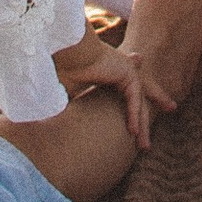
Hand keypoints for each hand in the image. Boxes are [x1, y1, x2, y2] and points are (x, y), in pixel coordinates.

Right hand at [59, 32, 155, 151]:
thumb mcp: (69, 94)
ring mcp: (126, 71)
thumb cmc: (65, 71)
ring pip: (138, 103)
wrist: (68, 54)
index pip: (124, 98)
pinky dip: (134, 115)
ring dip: (143, 125)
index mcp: (107, 77)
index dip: (131, 112)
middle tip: (144, 146)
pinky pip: (135, 99)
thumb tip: (56, 125)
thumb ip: (73, 107)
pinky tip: (133, 131)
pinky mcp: (128, 72)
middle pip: (136, 103)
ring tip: (144, 147)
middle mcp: (119, 73)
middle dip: (142, 123)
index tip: (133, 130)